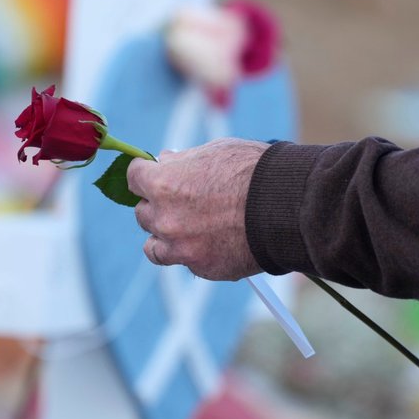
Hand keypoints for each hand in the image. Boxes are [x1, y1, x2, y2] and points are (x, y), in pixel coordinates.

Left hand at [127, 138, 268, 279]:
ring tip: (188, 229)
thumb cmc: (253, 171)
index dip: (145, 174)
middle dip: (158, 205)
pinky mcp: (201, 267)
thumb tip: (165, 161)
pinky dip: (193, 253)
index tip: (155, 174)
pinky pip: (184, 261)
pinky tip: (213, 242)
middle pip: (142, 212)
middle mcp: (164, 218)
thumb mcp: (214, 151)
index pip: (133, 177)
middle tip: (181, 200)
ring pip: (153, 246)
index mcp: (163, 184)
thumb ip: (183, 160)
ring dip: (165, 236)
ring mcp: (181, 247)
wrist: (285, 206)